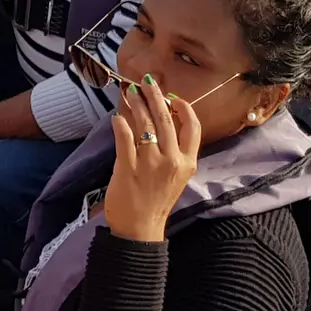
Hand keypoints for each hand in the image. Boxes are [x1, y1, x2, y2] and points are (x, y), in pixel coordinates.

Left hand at [104, 76, 200, 241]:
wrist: (140, 228)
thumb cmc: (158, 200)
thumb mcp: (176, 176)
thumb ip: (174, 151)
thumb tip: (164, 120)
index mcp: (187, 163)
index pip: (193, 127)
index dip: (184, 108)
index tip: (173, 97)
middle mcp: (172, 160)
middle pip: (166, 120)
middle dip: (155, 97)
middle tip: (146, 82)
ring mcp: (149, 163)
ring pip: (145, 124)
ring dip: (137, 105)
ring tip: (130, 93)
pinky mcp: (127, 167)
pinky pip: (124, 138)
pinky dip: (120, 124)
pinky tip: (117, 116)